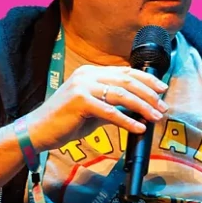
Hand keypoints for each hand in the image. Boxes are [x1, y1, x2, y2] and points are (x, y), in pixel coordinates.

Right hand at [25, 65, 168, 151]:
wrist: (38, 131)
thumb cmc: (66, 121)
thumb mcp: (94, 108)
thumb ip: (114, 104)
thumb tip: (140, 108)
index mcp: (91, 72)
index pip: (126, 72)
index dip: (147, 80)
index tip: (163, 89)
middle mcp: (87, 75)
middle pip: (127, 81)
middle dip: (149, 94)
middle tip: (163, 106)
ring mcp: (82, 86)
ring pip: (122, 94)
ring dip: (143, 107)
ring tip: (156, 117)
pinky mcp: (79, 101)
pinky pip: (110, 111)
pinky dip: (127, 120)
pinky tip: (139, 128)